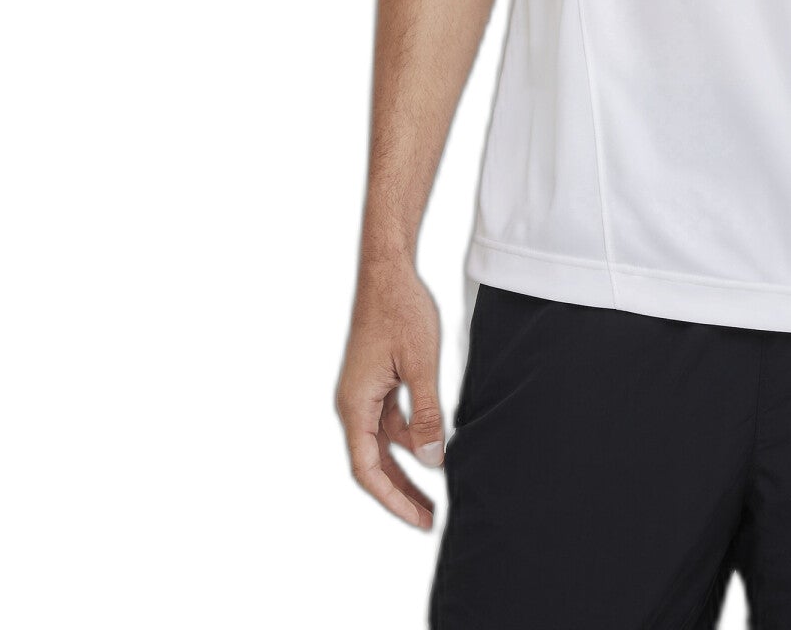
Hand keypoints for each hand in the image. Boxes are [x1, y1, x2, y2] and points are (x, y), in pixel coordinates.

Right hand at [335, 253, 446, 528]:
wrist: (388, 270)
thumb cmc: (401, 310)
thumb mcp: (421, 364)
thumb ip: (425, 414)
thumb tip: (432, 460)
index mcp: (355, 404)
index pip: (368, 469)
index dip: (393, 498)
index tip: (419, 518)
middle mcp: (353, 403)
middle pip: (374, 462)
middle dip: (401, 492)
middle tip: (430, 518)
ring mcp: (363, 393)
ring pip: (383, 443)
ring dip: (407, 467)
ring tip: (437, 491)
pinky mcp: (376, 381)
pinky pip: (389, 422)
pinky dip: (409, 437)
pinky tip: (434, 447)